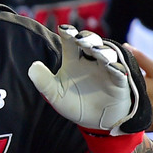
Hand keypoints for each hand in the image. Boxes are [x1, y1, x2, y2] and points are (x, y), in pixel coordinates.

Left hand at [28, 25, 150, 134]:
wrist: (94, 123)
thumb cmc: (75, 104)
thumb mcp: (55, 94)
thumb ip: (43, 81)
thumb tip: (32, 67)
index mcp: (74, 60)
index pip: (70, 43)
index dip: (68, 34)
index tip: (63, 29)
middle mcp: (91, 61)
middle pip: (91, 43)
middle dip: (88, 39)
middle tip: (80, 38)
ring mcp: (106, 70)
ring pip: (107, 54)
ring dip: (102, 51)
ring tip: (96, 50)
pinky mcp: (119, 82)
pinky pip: (119, 73)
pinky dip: (117, 69)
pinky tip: (113, 67)